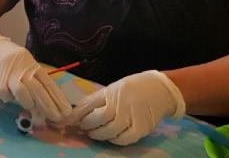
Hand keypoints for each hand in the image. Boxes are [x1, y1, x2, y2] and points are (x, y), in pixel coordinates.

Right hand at [0, 30, 71, 121]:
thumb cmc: (8, 60)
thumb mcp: (24, 65)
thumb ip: (34, 81)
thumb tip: (45, 103)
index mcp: (31, 65)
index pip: (48, 83)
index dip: (58, 98)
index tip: (66, 110)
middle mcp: (22, 69)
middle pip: (38, 89)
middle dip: (49, 106)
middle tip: (56, 118)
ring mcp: (8, 75)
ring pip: (23, 92)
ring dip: (29, 102)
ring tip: (30, 106)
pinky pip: (6, 96)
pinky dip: (10, 99)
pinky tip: (10, 97)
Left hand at [69, 70, 185, 145]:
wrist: (161, 89)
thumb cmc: (134, 87)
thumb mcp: (113, 88)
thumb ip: (97, 99)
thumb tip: (78, 111)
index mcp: (111, 92)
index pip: (88, 104)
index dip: (75, 114)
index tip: (67, 120)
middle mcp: (120, 104)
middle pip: (97, 119)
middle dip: (86, 125)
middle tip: (83, 127)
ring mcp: (131, 117)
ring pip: (108, 131)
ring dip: (98, 134)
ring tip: (94, 133)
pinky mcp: (141, 128)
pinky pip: (124, 139)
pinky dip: (114, 141)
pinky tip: (111, 137)